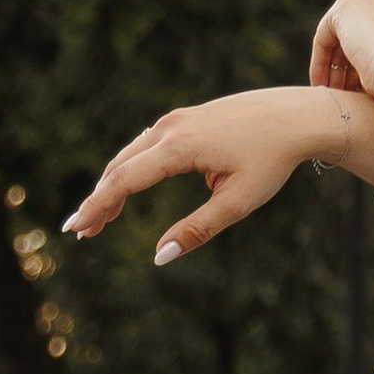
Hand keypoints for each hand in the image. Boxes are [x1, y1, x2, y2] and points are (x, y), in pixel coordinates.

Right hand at [62, 84, 373, 261]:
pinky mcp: (185, 118)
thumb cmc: (272, 162)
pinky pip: (146, 146)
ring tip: (100, 218)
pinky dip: (130, 168)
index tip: (77, 229)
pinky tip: (126, 186)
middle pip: (120, 167)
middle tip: (80, 232)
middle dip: (98, 201)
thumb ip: (197, 230)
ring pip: (130, 155)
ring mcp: (176, 119)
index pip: (124, 181)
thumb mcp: (237, 203)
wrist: (296, 116)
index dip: (98, 207)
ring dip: (112, 185)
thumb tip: (160, 257)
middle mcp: (170, 128)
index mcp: (179, 148)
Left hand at [312, 0, 373, 107]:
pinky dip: (320, 61)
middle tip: (343, 92)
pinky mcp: (345, 6)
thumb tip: (373, 74)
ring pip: (341, 37)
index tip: (360, 87)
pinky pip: (326, 36)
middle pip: (359, 34)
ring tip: (333, 94)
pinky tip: (321, 84)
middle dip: (349, 65)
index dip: (368, 61)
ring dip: (334, 68)